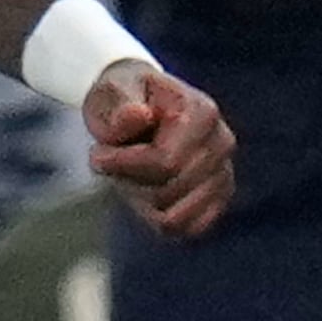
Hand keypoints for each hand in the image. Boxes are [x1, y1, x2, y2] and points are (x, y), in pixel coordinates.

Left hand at [84, 61, 234, 238]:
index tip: (97, 153)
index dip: (122, 165)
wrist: (137, 105)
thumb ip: (120, 106)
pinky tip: (144, 191)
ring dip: (140, 200)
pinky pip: (188, 228)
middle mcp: (222, 142)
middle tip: (110, 161)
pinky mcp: (219, 197)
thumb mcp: (110, 92)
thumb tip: (138, 116)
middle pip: (167, 191)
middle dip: (128, 181)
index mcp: (201, 112)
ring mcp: (224, 172)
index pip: (164, 161)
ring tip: (129, 173)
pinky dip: (158, 218)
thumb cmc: (121, 97)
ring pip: (175, 217)